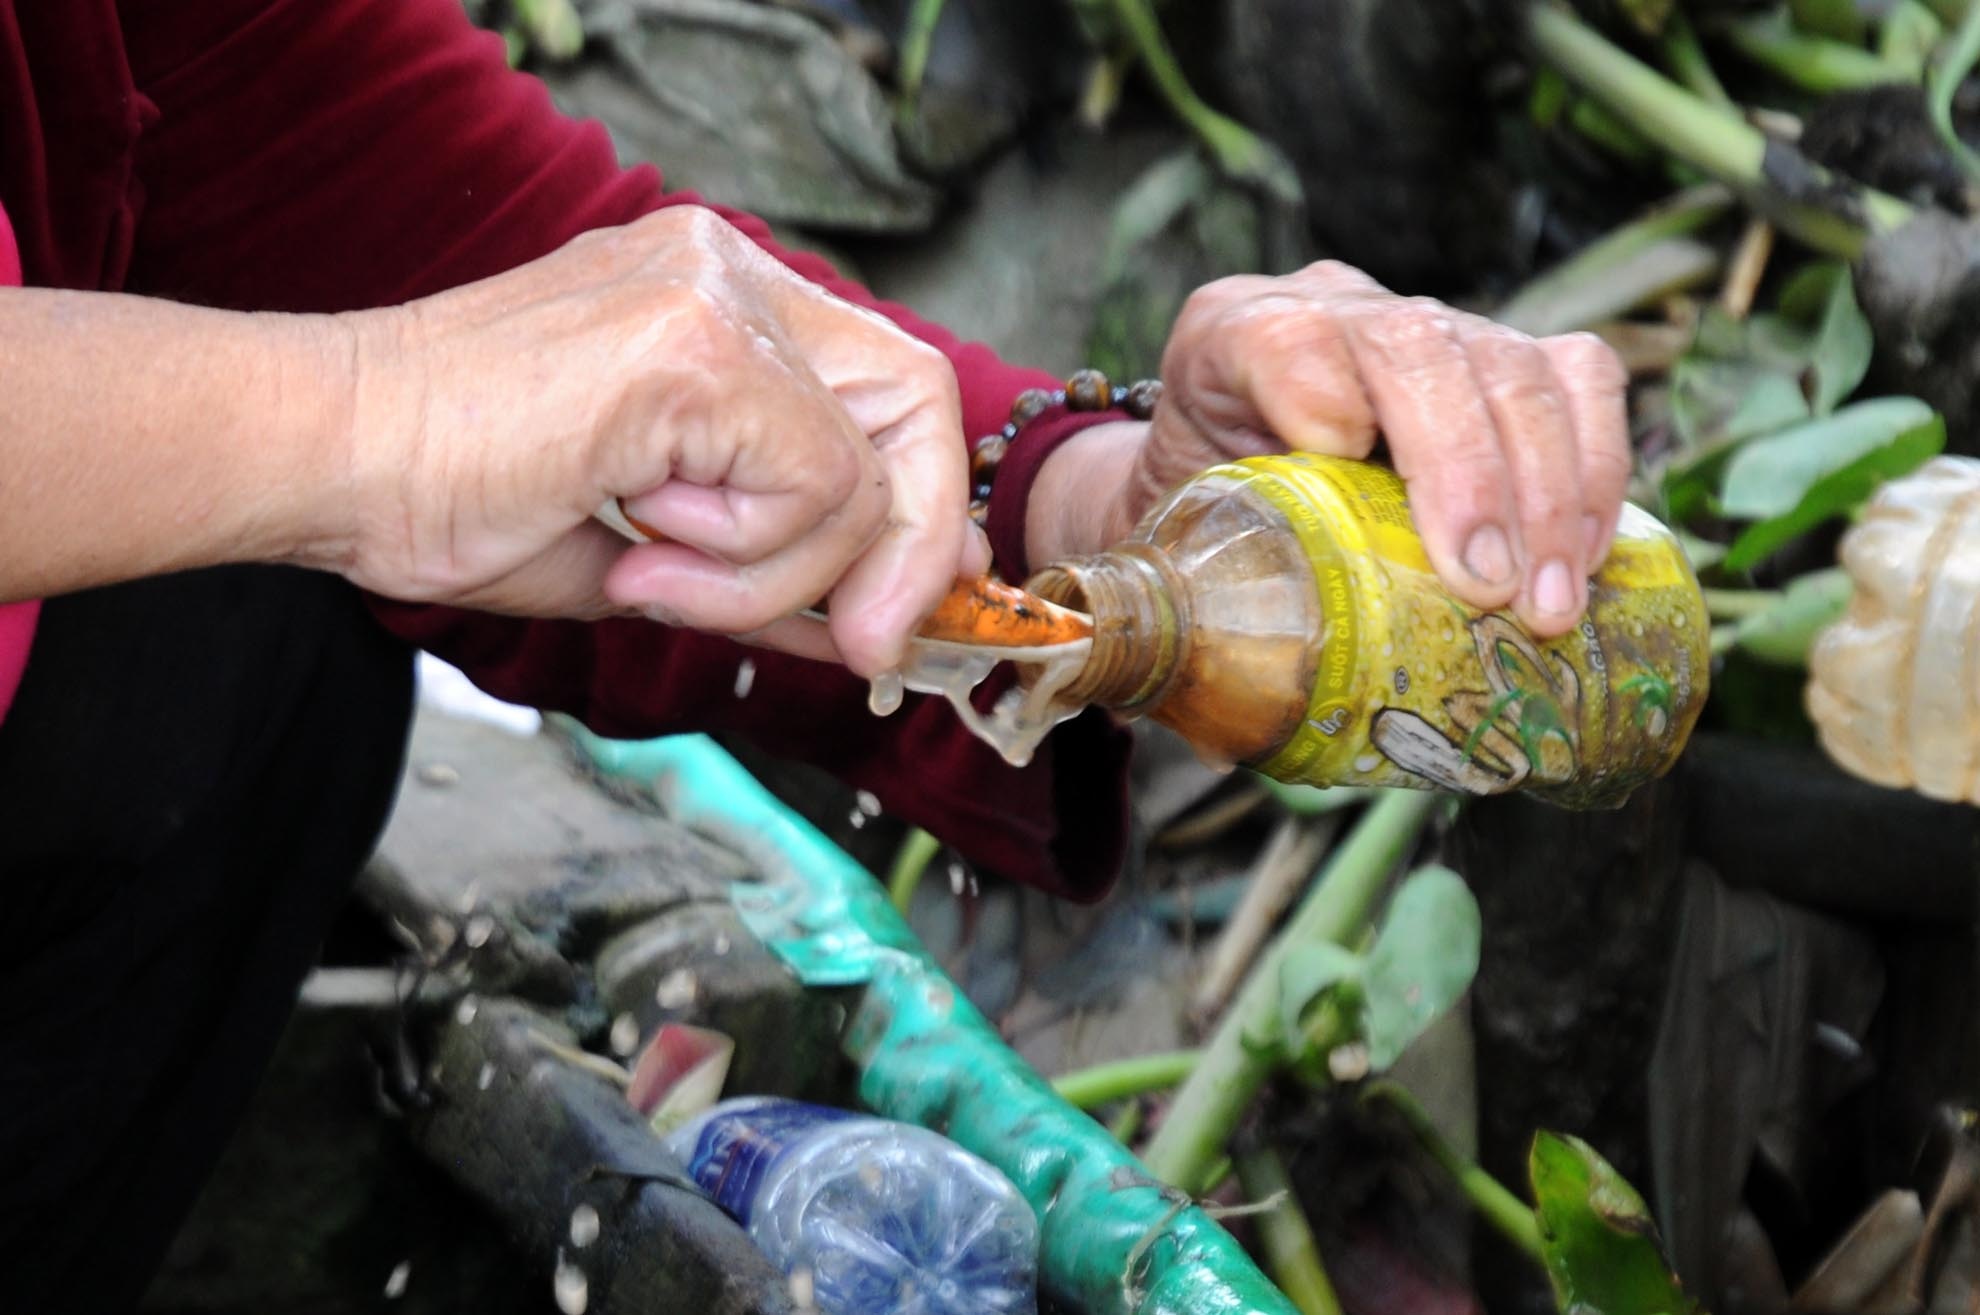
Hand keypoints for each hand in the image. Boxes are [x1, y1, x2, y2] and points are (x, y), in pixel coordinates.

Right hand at [339, 206, 985, 674]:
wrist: (328, 461)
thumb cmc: (455, 497)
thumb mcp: (655, 552)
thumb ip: (772, 567)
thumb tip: (867, 625)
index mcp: (717, 300)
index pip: (887, 386)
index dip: (924, 506)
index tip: (902, 610)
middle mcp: (729, 275)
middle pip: (915, 404)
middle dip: (905, 552)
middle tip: (862, 648)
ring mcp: (716, 298)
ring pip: (860, 476)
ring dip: (771, 578)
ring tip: (651, 569)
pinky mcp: (698, 348)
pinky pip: (812, 489)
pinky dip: (742, 562)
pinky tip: (637, 541)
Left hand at [1027, 262, 1629, 637]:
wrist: (1221, 481)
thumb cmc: (1192, 528)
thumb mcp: (1160, 552)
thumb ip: (1173, 611)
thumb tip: (1221, 747)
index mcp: (1225, 339)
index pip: (1279, 336)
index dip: (1318, 390)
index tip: (1341, 462)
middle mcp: (1332, 310)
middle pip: (1417, 346)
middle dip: (1466, 471)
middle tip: (1494, 593)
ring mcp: (1425, 325)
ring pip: (1512, 363)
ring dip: (1549, 489)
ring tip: (1551, 605)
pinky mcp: (1502, 355)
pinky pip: (1578, 378)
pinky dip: (1596, 466)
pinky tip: (1587, 559)